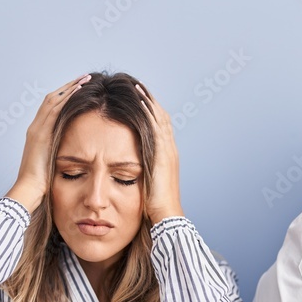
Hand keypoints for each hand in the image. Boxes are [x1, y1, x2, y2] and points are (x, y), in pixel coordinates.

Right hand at [5, 74, 90, 211]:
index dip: (65, 97)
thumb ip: (60, 155)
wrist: (30, 190)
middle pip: (52, 99)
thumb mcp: (53, 164)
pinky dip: (67, 98)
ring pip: (54, 100)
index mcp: (38, 134)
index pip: (51, 108)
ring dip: (70, 88)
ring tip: (85, 79)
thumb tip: (74, 155)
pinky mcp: (40, 134)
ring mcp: (37, 129)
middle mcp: (35, 128)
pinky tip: (79, 91)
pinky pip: (55, 110)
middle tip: (84, 78)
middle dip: (69, 87)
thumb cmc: (42, 184)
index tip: (79, 89)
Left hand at [135, 83, 183, 224]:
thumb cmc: (154, 206)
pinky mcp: (162, 153)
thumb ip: (143, 173)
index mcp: (166, 156)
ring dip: (148, 101)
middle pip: (162, 118)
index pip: (160, 128)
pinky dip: (148, 112)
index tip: (139, 100)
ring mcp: (168, 150)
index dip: (151, 112)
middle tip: (138, 86)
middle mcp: (170, 150)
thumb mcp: (148, 184)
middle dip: (150, 101)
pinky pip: (156, 126)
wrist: (165, 215)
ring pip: (159, 118)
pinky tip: (139, 101)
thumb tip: (132, 170)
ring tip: (137, 87)